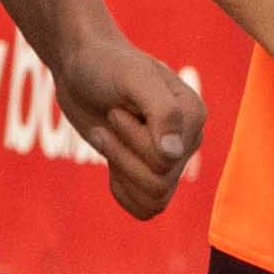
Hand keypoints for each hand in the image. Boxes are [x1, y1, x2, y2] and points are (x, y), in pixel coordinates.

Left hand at [58, 32, 208, 219]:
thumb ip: (161, 112)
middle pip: (159, 183)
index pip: (167, 161)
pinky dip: (123, 193)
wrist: (80, 68)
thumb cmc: (105, 65)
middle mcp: (187, 140)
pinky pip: (146, 208)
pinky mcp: (148, 171)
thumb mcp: (132, 77)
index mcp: (193, 116)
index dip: (134, 143)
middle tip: (108, 122)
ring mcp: (169, 158)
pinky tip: (110, 165)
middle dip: (122, 156)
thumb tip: (174, 154)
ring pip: (154, 199)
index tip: (117, 111)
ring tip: (105, 137)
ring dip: (120, 171)